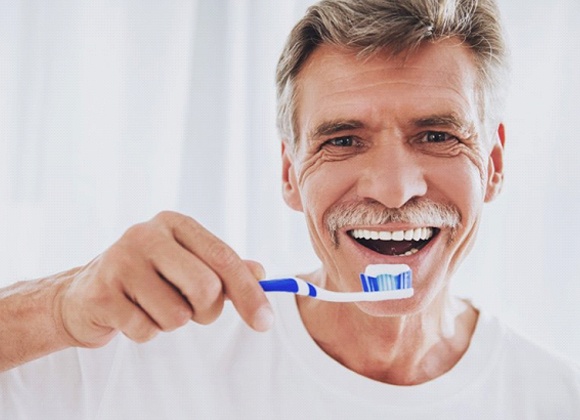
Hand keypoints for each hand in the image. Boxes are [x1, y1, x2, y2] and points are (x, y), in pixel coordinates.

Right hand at [55, 211, 272, 347]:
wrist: (85, 294)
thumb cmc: (149, 278)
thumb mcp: (188, 264)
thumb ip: (225, 268)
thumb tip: (261, 274)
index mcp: (175, 223)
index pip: (223, 257)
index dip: (249, 293)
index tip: (265, 321)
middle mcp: (146, 234)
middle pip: (206, 287)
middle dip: (207, 311)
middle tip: (192, 310)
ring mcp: (120, 261)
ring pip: (177, 316)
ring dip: (172, 322)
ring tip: (153, 306)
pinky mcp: (101, 292)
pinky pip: (147, 330)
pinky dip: (146, 332)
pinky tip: (130, 314)